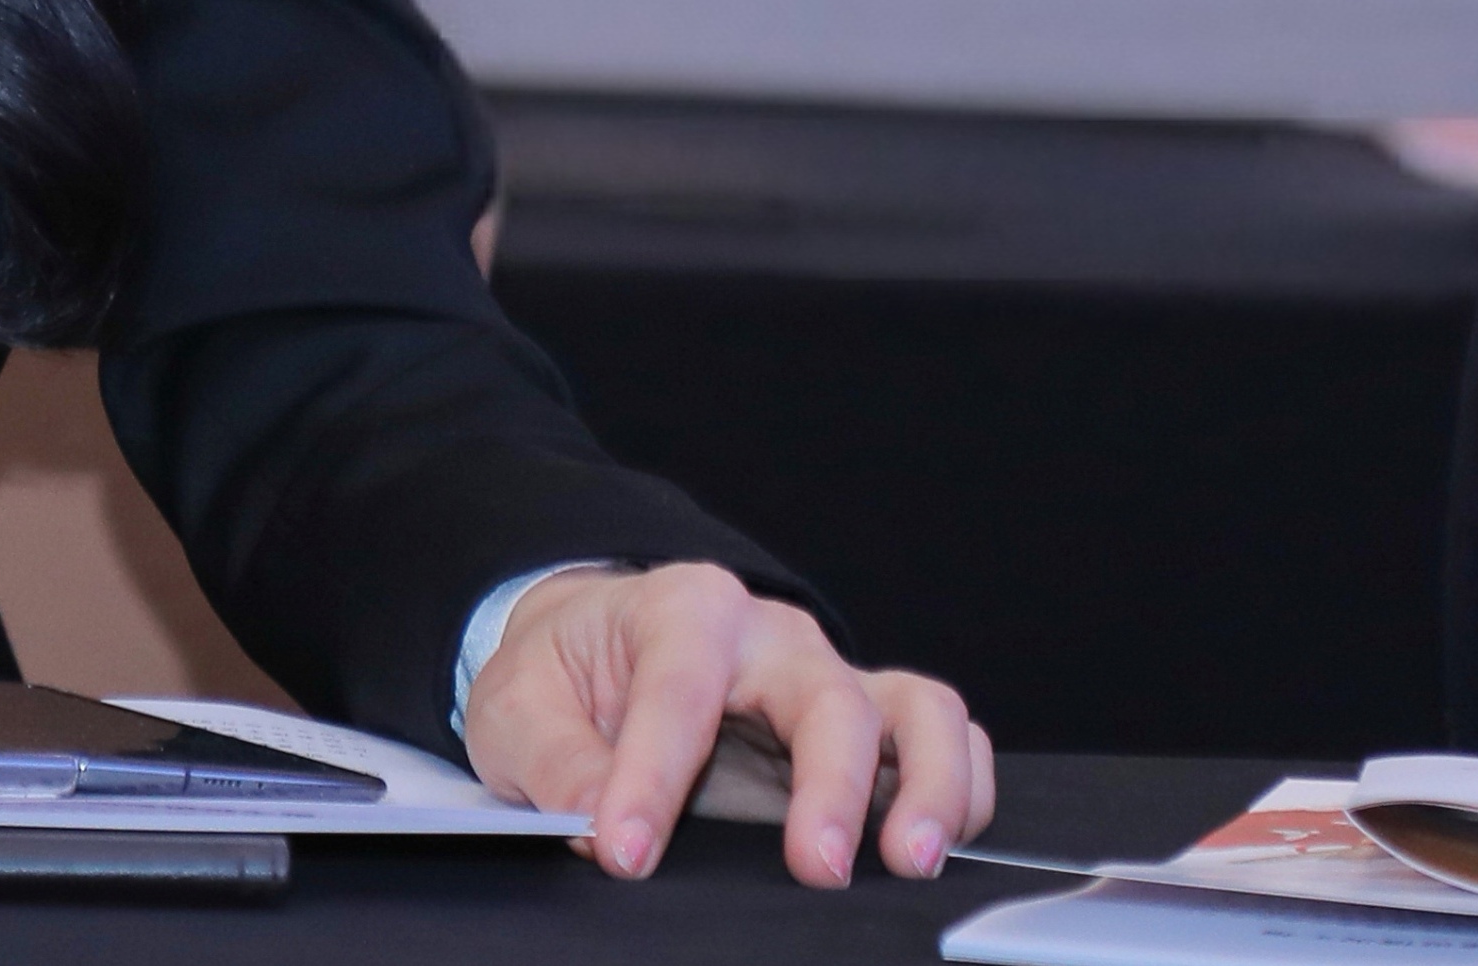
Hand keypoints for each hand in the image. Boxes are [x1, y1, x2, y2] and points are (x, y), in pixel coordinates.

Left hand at [461, 563, 993, 886]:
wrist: (597, 650)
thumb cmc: (566, 676)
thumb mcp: (518, 708)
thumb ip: (555, 762)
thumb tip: (596, 827)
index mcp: (678, 609)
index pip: (677, 691)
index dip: (653, 776)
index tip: (628, 852)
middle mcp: (770, 635)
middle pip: (827, 696)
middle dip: (830, 785)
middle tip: (816, 867)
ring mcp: (828, 677)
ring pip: (919, 709)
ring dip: (928, 785)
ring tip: (908, 861)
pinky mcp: (867, 725)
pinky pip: (947, 740)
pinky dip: (960, 791)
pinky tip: (935, 846)